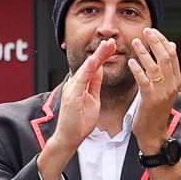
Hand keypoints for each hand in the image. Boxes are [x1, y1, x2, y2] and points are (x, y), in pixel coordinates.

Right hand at [39, 40, 119, 175]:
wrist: (69, 138)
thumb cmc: (79, 123)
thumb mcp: (93, 100)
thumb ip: (95, 84)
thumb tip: (100, 70)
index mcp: (80, 85)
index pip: (93, 67)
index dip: (102, 56)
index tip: (112, 46)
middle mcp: (74, 84)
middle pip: (89, 64)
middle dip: (101, 52)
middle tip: (111, 41)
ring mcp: (72, 89)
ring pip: (86, 68)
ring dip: (97, 56)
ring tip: (106, 46)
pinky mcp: (72, 96)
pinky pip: (81, 79)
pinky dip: (88, 69)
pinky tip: (95, 61)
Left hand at [125, 30, 180, 151]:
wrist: (154, 133)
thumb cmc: (156, 109)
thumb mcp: (166, 87)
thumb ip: (168, 68)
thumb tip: (172, 45)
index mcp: (176, 80)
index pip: (173, 55)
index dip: (163, 41)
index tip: (153, 31)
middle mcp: (172, 84)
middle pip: (166, 57)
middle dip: (156, 42)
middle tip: (146, 31)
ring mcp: (162, 92)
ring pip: (155, 67)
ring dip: (144, 52)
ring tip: (136, 42)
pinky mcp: (150, 99)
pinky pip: (144, 81)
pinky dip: (137, 69)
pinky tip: (130, 62)